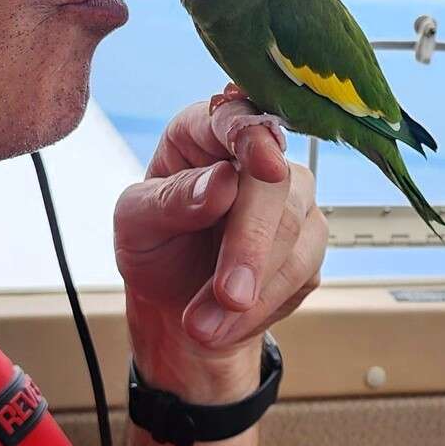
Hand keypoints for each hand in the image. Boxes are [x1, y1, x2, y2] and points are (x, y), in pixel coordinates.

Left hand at [114, 86, 324, 402]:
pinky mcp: (309, 243)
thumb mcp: (135, 223)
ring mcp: (292, 199)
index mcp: (206, 132)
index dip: (254, 139)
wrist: (177, 307)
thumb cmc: (154, 247)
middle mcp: (258, 156)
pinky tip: (227, 323)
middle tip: (227, 296)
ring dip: (254, 288)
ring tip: (204, 326)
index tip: (267, 165)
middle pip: (274, 186)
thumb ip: (171, 200)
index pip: (237, 120)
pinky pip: (303, 271)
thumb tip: (221, 182)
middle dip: (250, 246)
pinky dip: (264, 304)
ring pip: (296, 231)